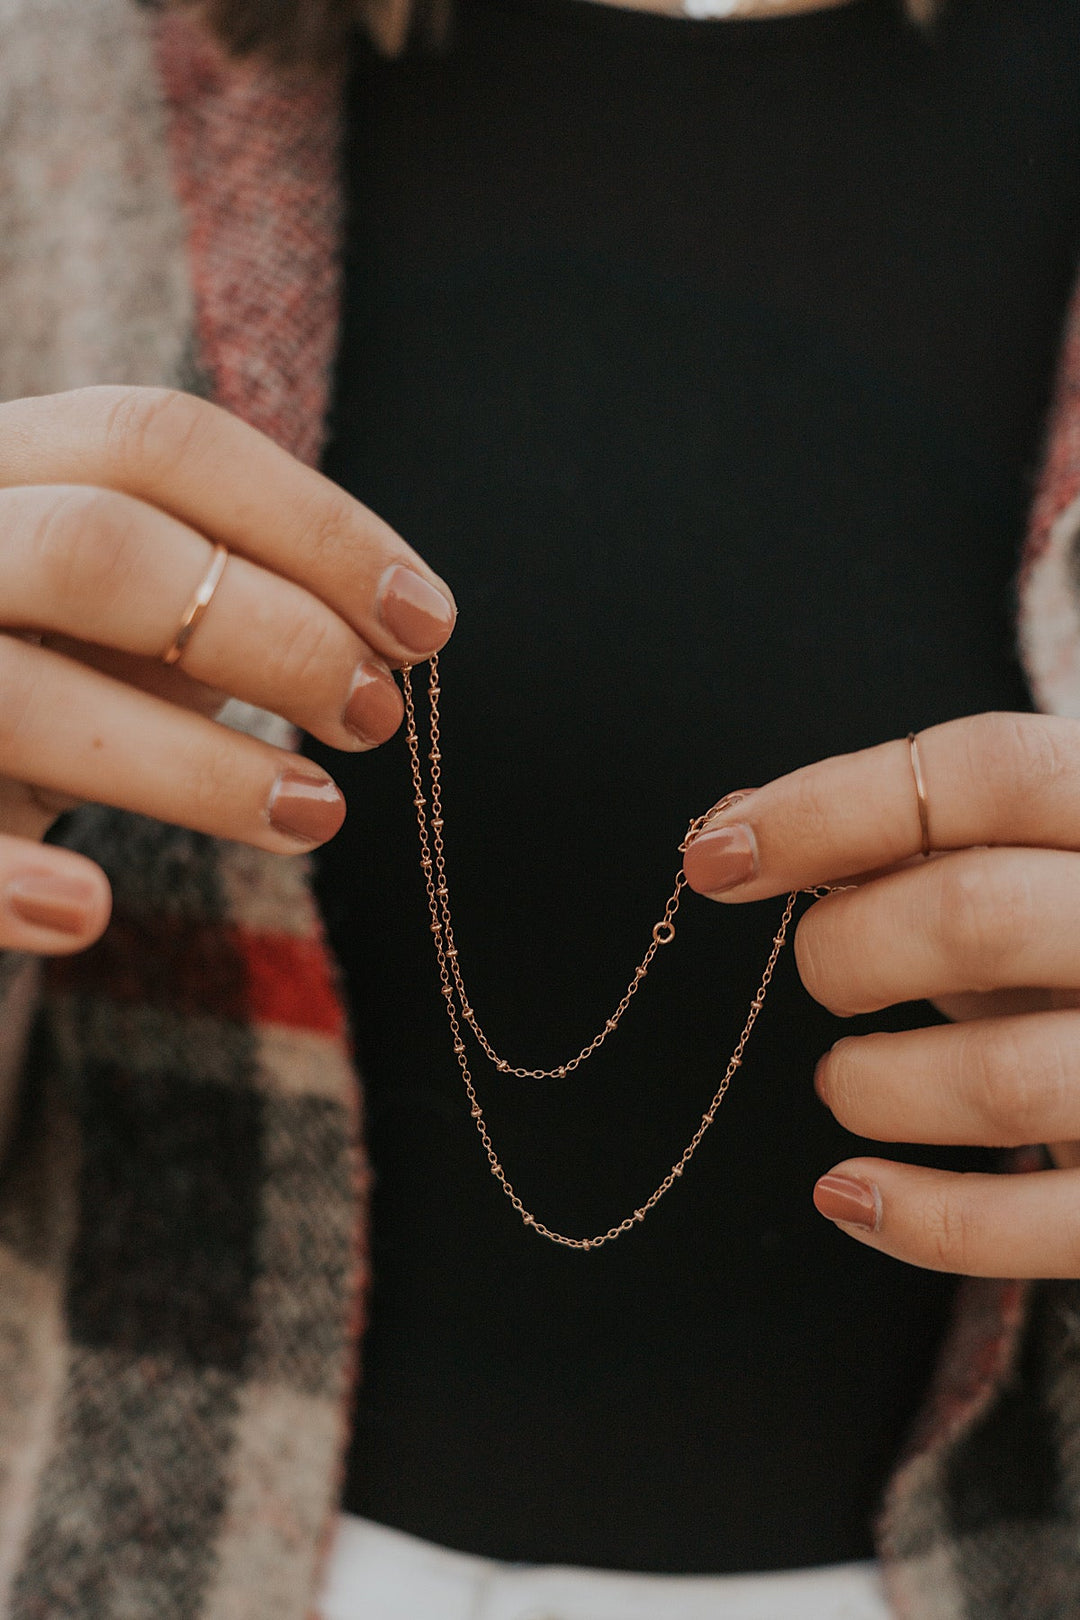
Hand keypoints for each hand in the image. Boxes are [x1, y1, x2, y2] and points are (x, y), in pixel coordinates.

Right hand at [0, 386, 455, 955]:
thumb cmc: (35, 673)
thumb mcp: (117, 614)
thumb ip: (222, 592)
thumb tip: (393, 628)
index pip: (159, 442)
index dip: (314, 525)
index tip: (426, 622)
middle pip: (99, 549)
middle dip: (270, 633)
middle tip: (375, 716)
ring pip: (23, 698)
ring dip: (196, 768)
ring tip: (316, 815)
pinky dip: (5, 882)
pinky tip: (88, 913)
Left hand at [683, 712, 1079, 1278]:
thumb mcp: (1022, 864)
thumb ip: (903, 838)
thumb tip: (729, 828)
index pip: (987, 771)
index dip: (830, 807)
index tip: (715, 855)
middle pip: (977, 915)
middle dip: (848, 949)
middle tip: (822, 973)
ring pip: (1002, 1080)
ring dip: (874, 1086)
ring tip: (844, 1081)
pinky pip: (1044, 1223)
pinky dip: (919, 1220)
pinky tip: (848, 1192)